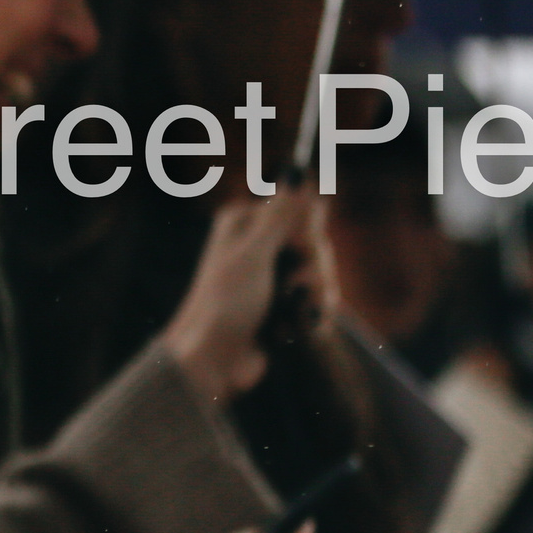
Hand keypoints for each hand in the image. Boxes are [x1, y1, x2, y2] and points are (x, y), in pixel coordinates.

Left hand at [161, 193, 324, 402]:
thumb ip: (280, 216)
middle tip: (293, 288)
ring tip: (293, 312)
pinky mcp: (280, 305)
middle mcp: (257, 245)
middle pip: (314, 244)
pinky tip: (294, 328)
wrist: (213, 360)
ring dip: (315, 296)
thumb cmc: (224, 304)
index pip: (300, 212)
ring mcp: (270, 277)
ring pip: (319, 274)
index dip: (307, 235)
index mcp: (245, 223)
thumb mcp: (253, 254)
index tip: (299, 252)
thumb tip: (295, 172)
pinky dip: (310, 315)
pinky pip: (315, 301)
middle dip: (314, 270)